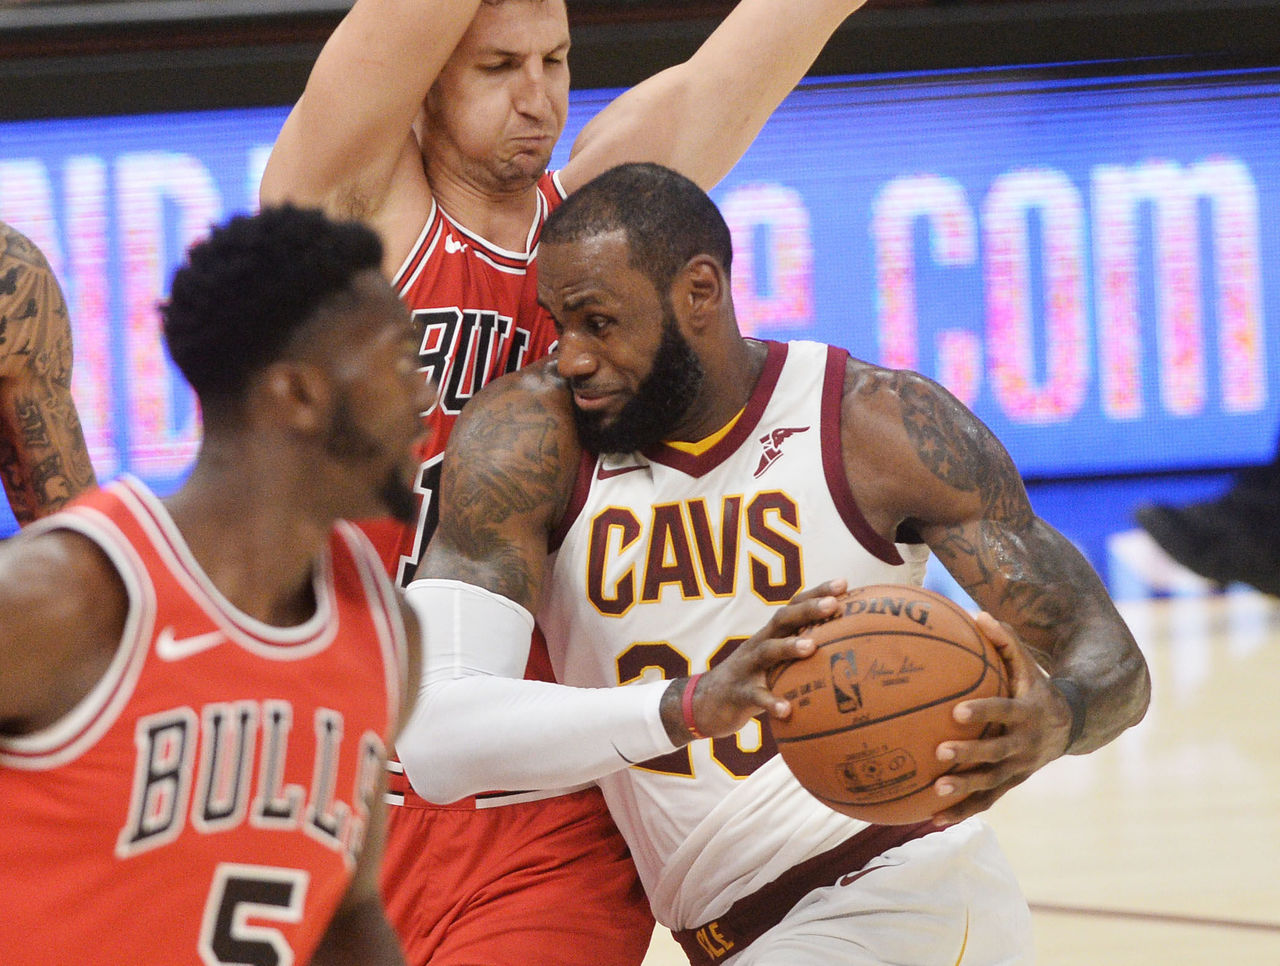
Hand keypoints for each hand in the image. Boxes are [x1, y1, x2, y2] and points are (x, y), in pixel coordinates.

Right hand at [661, 578, 848, 743]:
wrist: (705, 704)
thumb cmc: (753, 682)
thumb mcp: (775, 665)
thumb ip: (801, 658)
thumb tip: (848, 659)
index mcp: (771, 635)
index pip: (794, 606)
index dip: (817, 593)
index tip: (844, 584)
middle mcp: (759, 644)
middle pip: (783, 619)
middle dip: (808, 609)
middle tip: (834, 604)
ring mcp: (747, 667)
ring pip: (767, 651)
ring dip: (789, 646)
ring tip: (811, 647)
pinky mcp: (738, 693)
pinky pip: (755, 696)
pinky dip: (771, 702)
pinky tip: (787, 710)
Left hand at [928, 612, 1075, 825]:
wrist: (1070, 724)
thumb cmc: (1036, 687)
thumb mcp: (1028, 664)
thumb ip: (1005, 641)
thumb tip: (977, 614)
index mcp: (1027, 712)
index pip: (1003, 711)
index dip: (983, 711)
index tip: (956, 712)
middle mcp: (1025, 743)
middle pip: (996, 752)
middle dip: (970, 753)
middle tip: (939, 751)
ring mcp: (1019, 768)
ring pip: (991, 782)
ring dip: (964, 789)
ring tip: (935, 791)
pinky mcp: (1012, 784)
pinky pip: (987, 801)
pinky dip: (963, 811)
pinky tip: (934, 818)